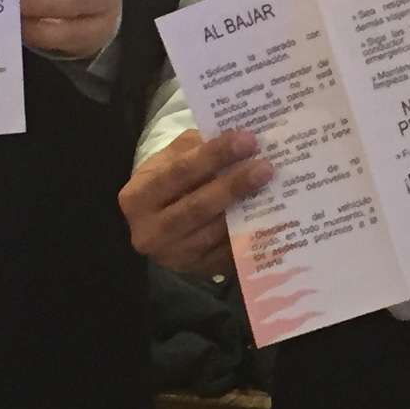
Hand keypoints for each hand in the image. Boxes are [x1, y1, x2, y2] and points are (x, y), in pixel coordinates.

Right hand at [117, 129, 270, 278]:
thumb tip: (239, 138)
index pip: (180, 172)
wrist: (158, 221)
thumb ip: (198, 147)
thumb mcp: (172, 158)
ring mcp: (174, 256)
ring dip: (246, 210)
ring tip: (271, 187)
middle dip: (233, 186)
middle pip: (197, 207)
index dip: (214, 155)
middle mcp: (150, 232)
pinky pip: (228, 252)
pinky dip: (249, 232)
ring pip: (214, 232)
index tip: (247, 140)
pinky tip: (269, 214)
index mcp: (138, 197)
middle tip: (265, 167)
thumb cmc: (168, 180)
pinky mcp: (197, 270)